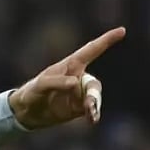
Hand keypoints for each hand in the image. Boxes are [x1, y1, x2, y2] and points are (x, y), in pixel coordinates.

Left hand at [7, 27, 124, 129]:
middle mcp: (78, 77)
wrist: (27, 112)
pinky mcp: (80, 107)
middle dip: (93, 94)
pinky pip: (92, 109)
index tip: (122, 30)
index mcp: (70, 66)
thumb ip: (56, 82)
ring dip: (94, 105)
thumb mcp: (40, 85)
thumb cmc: (32, 92)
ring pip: (94, 97)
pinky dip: (94, 114)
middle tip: (89, 106)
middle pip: (93, 83)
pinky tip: (93, 120)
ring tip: (91, 114)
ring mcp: (80, 92)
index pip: (90, 50)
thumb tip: (76, 83)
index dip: (105, 40)